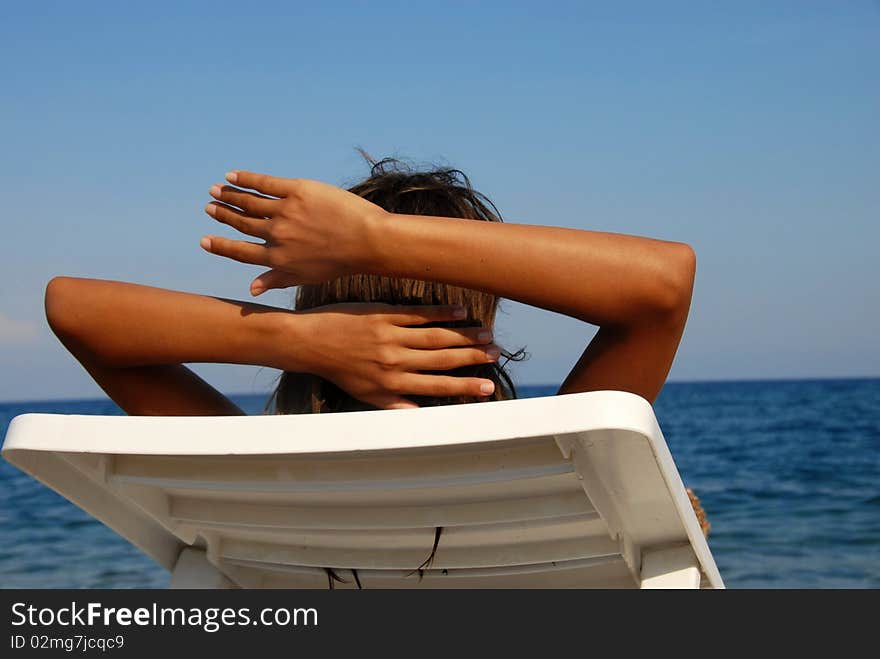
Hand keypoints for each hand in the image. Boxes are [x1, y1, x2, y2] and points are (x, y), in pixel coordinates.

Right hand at [201, 170, 387, 293]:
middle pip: (242, 223)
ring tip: (217, 189)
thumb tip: (252, 290)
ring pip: (250, 202)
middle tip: (209, 206)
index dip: (220, 246)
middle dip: (223, 214)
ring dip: (230, 195)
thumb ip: (276, 279)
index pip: (241, 251)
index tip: (203, 240)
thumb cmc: (340, 261)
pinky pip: (265, 183)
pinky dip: (247, 178)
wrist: (368, 241)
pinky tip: (233, 174)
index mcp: (278, 258)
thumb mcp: (306, 277)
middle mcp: (277, 236)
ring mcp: (285, 212)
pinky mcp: (297, 191)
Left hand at [282, 302, 500, 409]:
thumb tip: (420, 414)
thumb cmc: (339, 370)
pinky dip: (440, 313)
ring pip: (434, 336)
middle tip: (495, 354)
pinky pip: (417, 314)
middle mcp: (395, 361)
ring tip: (486, 334)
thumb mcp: (365, 395)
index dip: (465, 387)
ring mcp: (390, 336)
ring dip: (463, 335)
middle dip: (472, 357)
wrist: (310, 342)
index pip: (436, 387)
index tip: (488, 388)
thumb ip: (395, 404)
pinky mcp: (383, 315)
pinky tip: (460, 311)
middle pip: (442, 359)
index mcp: (392, 384)